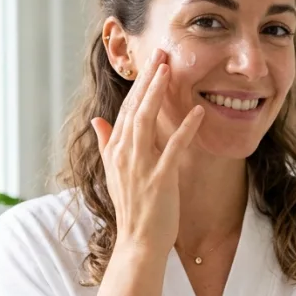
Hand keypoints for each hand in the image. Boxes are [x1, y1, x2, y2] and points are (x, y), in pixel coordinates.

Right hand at [90, 50, 204, 255]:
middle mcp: (124, 154)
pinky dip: (185, 128)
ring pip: (146, 121)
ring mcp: (140, 166)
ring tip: (169, 70)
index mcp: (116, 150)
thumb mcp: (114, 172)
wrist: (138, 242)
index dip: (138, 84)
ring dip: (158, 94)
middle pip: (135, 108)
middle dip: (148, 79)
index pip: (126, 109)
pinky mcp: (159, 179)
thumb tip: (97, 120)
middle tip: (161, 53)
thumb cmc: (132, 208)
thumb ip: (106, 143)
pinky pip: (173, 148)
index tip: (150, 62)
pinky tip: (198, 112)